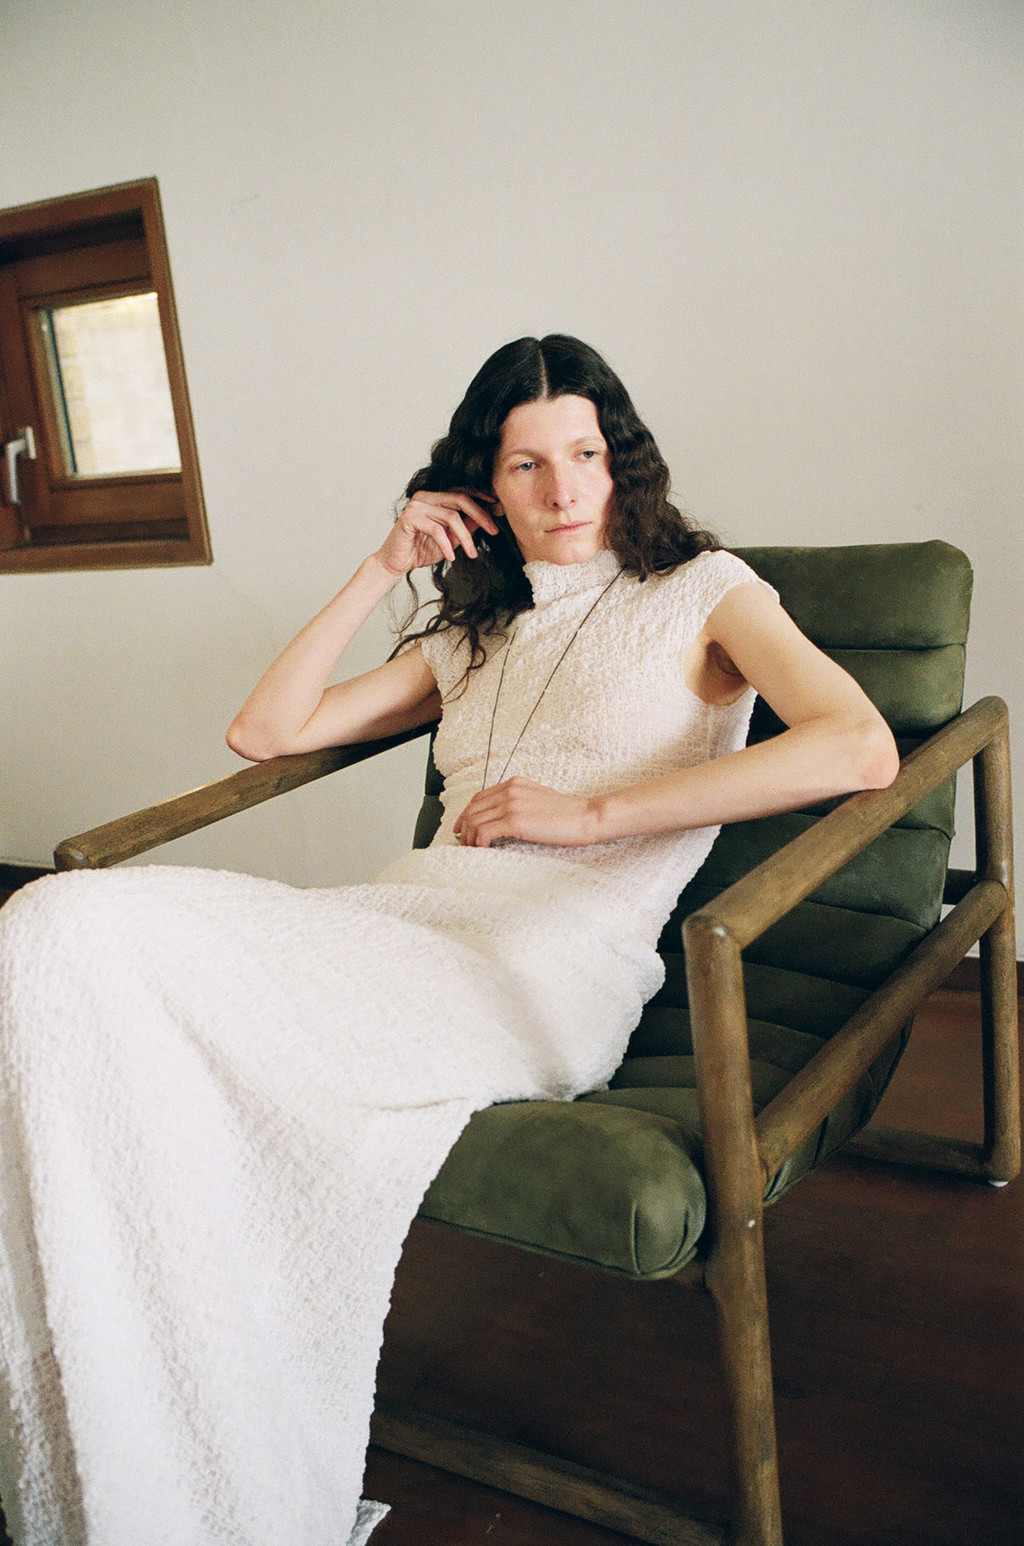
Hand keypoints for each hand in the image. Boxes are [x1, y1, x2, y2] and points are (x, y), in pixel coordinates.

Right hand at [376, 489, 498, 577]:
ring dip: (465, 538)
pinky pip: (436, 530)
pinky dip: (446, 544)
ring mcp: (417, 505)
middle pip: (461, 499)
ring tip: (472, 553)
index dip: (482, 498)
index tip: (498, 509)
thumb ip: (465, 526)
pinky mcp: (410, 517)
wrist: (396, 563)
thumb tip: (486, 517)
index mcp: (435, 497)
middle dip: (481, 515)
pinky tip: (451, 557)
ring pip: (451, 517)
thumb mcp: (451, 538)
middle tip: (494, 531)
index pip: (463, 492)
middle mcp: (426, 496)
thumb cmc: (420, 550)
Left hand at [454, 777, 601, 847]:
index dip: (466, 814)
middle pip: (473, 809)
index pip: (479, 797)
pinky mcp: (515, 820)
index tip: (462, 828)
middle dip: (464, 828)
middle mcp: (510, 790)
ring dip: (469, 838)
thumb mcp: (539, 799)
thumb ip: (519, 802)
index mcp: (514, 783)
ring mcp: (511, 804)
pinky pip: (484, 832)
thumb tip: (501, 818)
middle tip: (464, 843)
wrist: (587, 817)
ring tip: (473, 850)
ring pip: (474, 821)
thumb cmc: (568, 814)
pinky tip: (484, 850)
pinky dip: (479, 843)